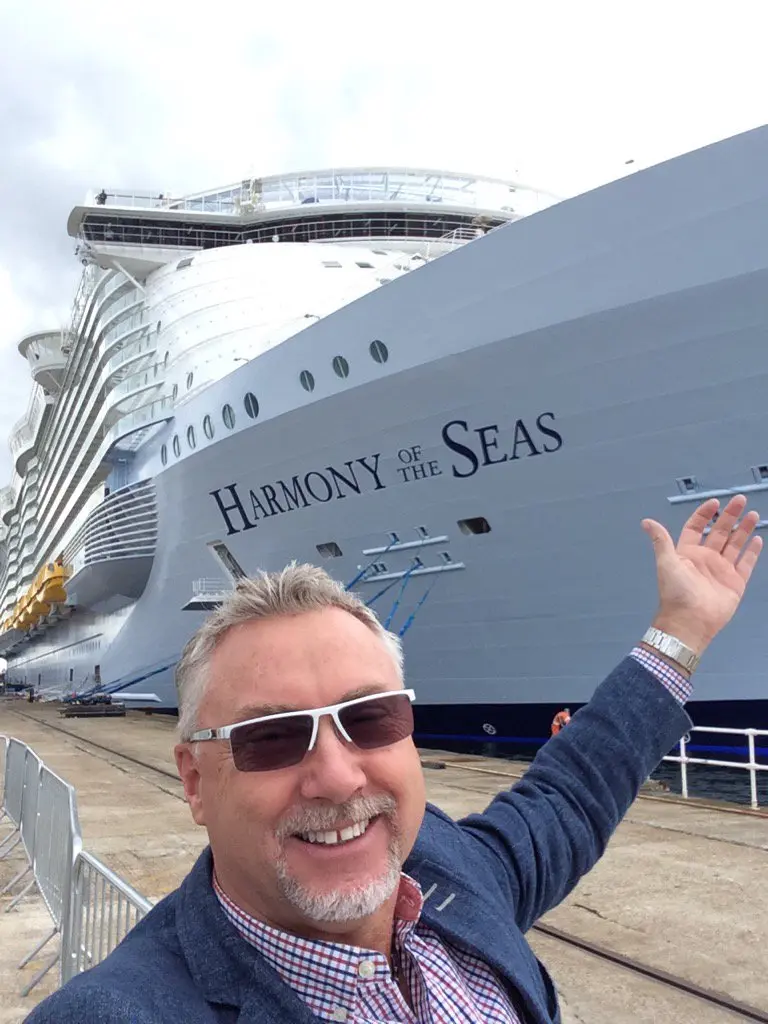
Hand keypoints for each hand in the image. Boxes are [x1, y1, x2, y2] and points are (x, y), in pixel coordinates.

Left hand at [642, 494, 762, 653]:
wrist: (690, 620)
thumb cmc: (676, 591)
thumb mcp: (666, 562)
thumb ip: (660, 540)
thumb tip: (646, 521)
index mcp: (688, 553)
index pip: (697, 528)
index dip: (704, 514)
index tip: (714, 502)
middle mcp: (706, 559)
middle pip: (720, 532)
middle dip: (730, 516)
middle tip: (740, 500)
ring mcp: (722, 570)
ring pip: (735, 545)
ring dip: (743, 530)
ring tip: (753, 514)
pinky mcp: (735, 583)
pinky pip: (746, 563)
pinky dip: (751, 551)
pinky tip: (757, 539)